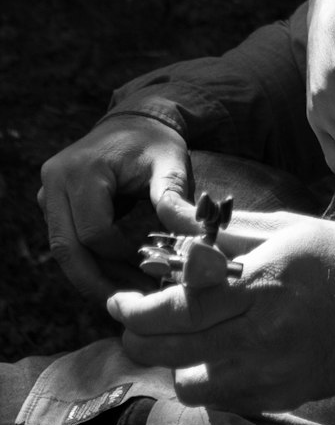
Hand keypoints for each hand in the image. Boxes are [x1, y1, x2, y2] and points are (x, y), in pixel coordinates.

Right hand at [38, 115, 191, 302]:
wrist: (135, 120)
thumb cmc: (154, 142)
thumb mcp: (170, 163)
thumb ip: (175, 199)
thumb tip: (196, 239)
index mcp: (82, 170)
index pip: (94, 231)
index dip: (120, 257)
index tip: (150, 271)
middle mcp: (55, 182)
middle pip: (67, 248)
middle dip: (97, 282)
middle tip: (129, 304)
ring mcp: (48, 193)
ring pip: (64, 250)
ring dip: (92, 277)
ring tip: (126, 295)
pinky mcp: (52, 204)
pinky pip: (67, 242)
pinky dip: (90, 262)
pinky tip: (116, 278)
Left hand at [108, 212, 334, 412]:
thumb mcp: (284, 228)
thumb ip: (225, 232)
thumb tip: (172, 220)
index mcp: (262, 284)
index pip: (178, 306)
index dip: (137, 308)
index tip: (119, 298)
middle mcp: (261, 334)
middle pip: (172, 348)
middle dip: (138, 334)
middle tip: (132, 319)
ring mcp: (269, 372)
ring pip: (188, 383)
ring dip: (173, 360)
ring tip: (180, 337)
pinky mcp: (277, 396)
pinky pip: (219, 399)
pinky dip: (206, 378)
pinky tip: (215, 353)